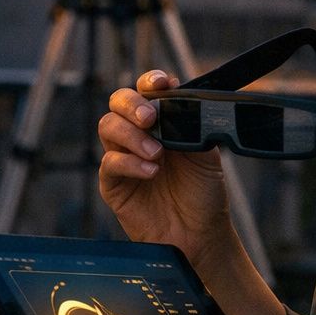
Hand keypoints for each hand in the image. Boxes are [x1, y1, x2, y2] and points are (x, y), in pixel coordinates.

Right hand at [98, 71, 234, 267]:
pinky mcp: (113, 185)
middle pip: (118, 102)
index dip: (151, 81)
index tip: (162, 84)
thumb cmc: (204, 192)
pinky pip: (109, 163)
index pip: (147, 90)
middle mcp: (139, 135)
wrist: (201, 233)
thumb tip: (179, 104)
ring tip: (157, 153)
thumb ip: (192, 126)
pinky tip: (151, 171)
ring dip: (132, 135)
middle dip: (131, 104)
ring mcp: (124, 158)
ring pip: (108, 127)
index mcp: (163, 121)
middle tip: (149, 118)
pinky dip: (129, 163)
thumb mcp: (207, 153)